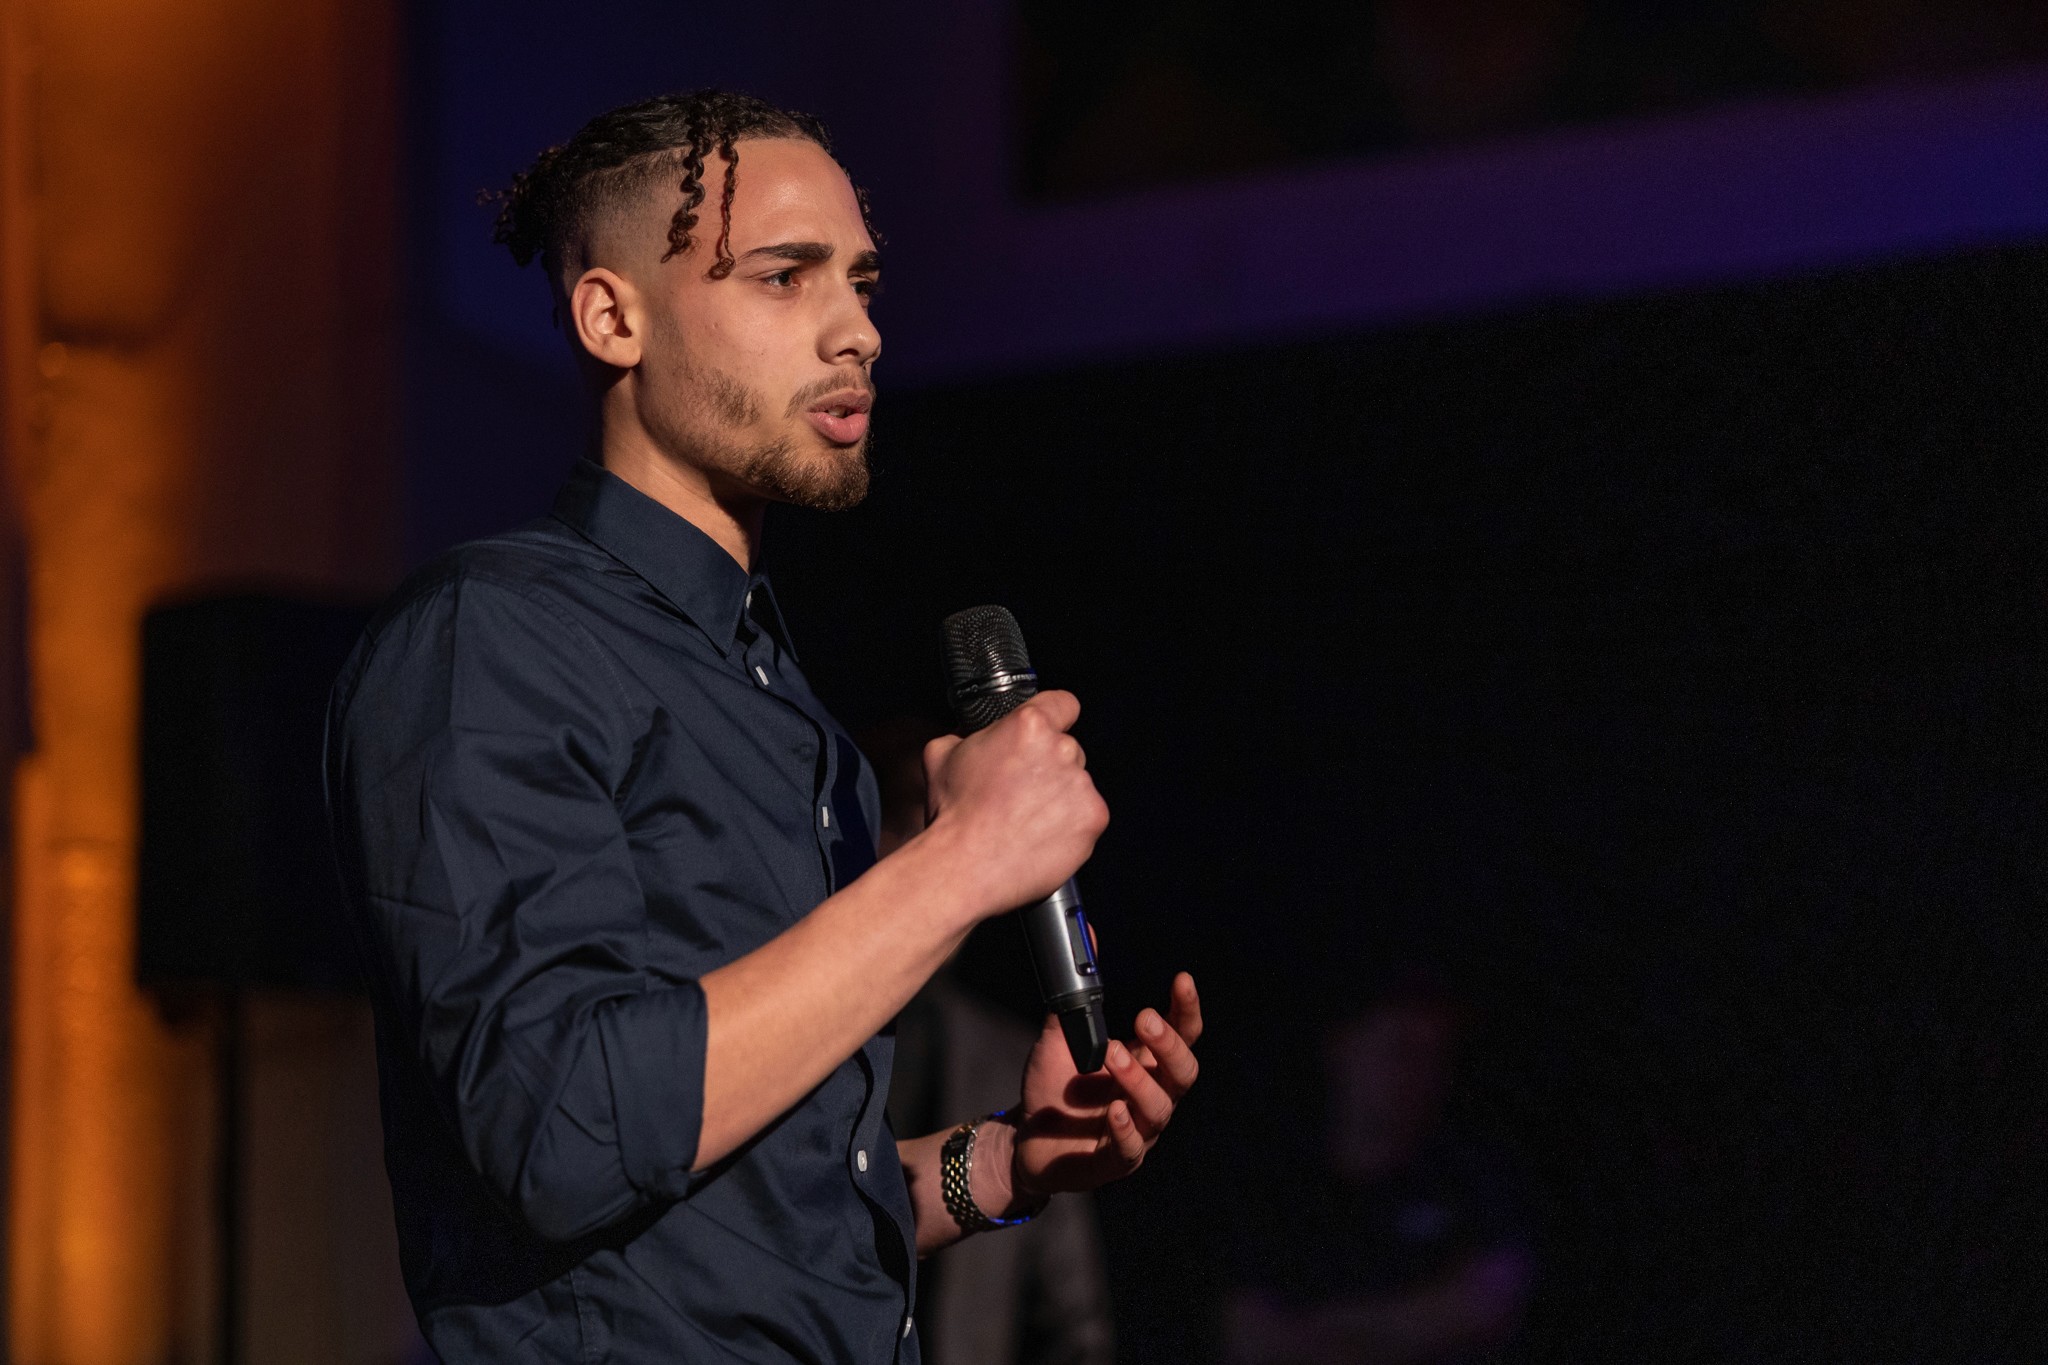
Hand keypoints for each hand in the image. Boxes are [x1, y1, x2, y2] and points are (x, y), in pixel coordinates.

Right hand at [917, 691, 1107, 921]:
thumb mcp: (940, 755)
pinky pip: (1086, 816)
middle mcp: (1062, 749)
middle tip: (1020, 791)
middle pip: (1067, 749)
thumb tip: (970, 736)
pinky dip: (1070, 826)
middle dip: (1048, 766)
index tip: (1047, 732)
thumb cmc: (953, 813)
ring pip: (1077, 784)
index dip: (1054, 716)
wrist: (966, 866)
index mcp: (1028, 725)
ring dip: (1058, 798)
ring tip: (1026, 820)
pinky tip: (1041, 837)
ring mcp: (1081, 785)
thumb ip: (966, 735)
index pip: (1062, 703)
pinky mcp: (1093, 818)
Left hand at [1003, 972, 1202, 1200]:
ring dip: (1138, 1080)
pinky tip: (1112, 1111)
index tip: (1182, 980)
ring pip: (1160, 1107)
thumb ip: (1075, 998)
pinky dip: (1125, 1128)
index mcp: (1146, 1062)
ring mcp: (1139, 1130)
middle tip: (1142, 1018)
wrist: (1026, 1137)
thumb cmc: (1055, 1087)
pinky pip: (1132, 1148)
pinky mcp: (1117, 1160)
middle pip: (1183, 1071)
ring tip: (1111, 1056)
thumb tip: (1082, 938)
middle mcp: (1151, 1094)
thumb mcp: (1060, 1037)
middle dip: (1167, 1044)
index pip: (1182, 1034)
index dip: (1187, 1009)